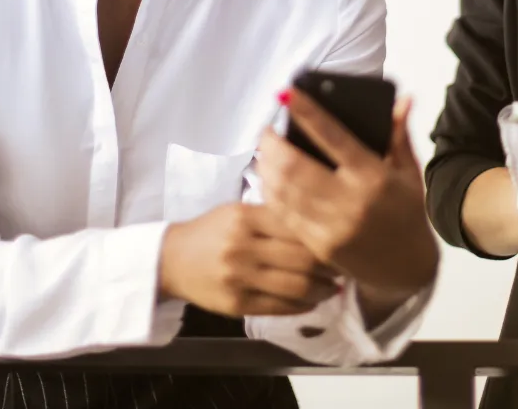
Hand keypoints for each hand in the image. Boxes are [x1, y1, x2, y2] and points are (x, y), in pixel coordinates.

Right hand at [159, 202, 337, 316]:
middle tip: (345, 265)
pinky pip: (278, 308)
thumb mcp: (240, 210)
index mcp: (247, 217)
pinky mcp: (236, 304)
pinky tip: (312, 302)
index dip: (324, 233)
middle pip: (300, 257)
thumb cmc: (213, 229)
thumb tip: (318, 221)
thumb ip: (274, 213)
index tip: (342, 236)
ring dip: (321, 289)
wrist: (172, 259)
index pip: (297, 224)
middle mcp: (244, 247)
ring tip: (334, 287)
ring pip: (294, 286)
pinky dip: (301, 306)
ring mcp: (239, 278)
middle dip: (329, 264)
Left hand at [258, 91, 438, 318]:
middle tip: (267, 129)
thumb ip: (399, 133)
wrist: (407, 267)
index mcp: (372, 176)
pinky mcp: (317, 246)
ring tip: (264, 150)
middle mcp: (349, 201)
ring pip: (282, 190)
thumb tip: (403, 98)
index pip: (333, 137)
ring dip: (266, 165)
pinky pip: (283, 214)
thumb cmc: (406, 211)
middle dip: (272, 143)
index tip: (286, 94)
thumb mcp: (409, 171)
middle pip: (294, 166)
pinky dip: (270, 191)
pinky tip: (268, 178)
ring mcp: (331, 227)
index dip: (306, 113)